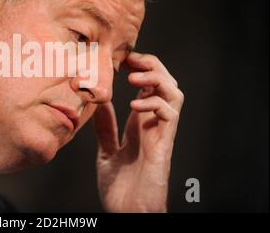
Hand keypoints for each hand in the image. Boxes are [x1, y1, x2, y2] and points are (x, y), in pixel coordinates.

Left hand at [93, 52, 183, 212]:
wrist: (127, 214)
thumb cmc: (120, 187)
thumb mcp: (106, 151)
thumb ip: (107, 128)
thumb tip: (99, 104)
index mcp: (139, 124)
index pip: (147, 86)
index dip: (138, 69)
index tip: (120, 59)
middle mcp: (152, 124)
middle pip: (165, 82)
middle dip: (150, 65)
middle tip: (129, 60)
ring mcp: (160, 133)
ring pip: (174, 92)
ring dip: (156, 79)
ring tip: (133, 78)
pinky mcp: (164, 144)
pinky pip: (169, 114)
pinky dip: (153, 103)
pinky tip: (134, 105)